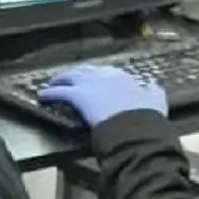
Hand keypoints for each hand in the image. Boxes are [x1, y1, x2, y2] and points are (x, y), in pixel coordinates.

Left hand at [38, 65, 167, 127]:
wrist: (134, 127)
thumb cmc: (145, 117)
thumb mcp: (155, 101)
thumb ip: (154, 92)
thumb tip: (154, 85)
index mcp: (123, 77)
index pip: (105, 72)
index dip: (96, 75)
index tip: (91, 79)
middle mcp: (105, 76)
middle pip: (84, 71)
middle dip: (75, 74)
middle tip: (67, 78)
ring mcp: (89, 84)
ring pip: (69, 77)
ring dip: (60, 80)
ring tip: (52, 84)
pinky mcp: (77, 95)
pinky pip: (59, 92)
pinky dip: (49, 93)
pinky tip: (43, 96)